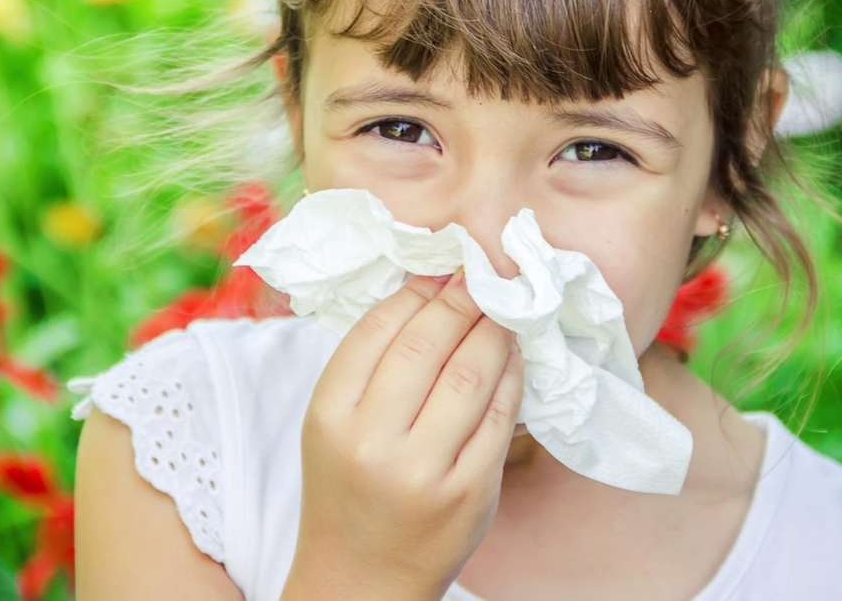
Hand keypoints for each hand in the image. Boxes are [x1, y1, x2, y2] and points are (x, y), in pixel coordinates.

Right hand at [283, 269, 524, 600]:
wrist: (362, 580)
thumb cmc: (347, 490)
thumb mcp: (331, 427)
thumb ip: (368, 367)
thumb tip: (426, 291)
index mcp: (329, 418)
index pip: (376, 331)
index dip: (414, 292)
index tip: (439, 271)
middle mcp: (373, 443)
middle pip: (426, 346)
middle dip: (461, 300)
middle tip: (480, 275)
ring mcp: (425, 471)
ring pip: (471, 374)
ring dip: (493, 330)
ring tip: (502, 309)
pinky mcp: (471, 493)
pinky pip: (500, 416)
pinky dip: (512, 376)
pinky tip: (513, 356)